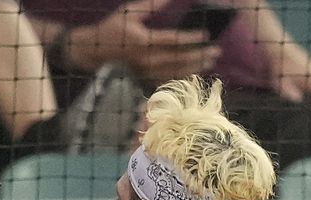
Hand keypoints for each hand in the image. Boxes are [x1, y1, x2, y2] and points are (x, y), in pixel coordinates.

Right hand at [64, 0, 219, 80]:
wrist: (94, 52)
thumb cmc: (113, 29)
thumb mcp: (129, 12)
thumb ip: (150, 5)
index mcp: (143, 41)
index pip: (172, 40)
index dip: (190, 38)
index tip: (205, 35)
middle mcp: (147, 59)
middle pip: (178, 59)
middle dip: (199, 55)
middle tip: (216, 51)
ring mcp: (146, 72)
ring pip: (176, 72)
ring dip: (195, 68)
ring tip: (210, 62)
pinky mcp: (144, 80)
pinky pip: (168, 81)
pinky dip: (183, 77)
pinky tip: (194, 73)